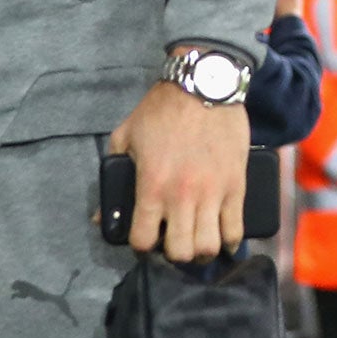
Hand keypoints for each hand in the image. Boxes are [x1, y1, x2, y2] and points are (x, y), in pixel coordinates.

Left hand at [109, 76, 249, 261]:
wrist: (205, 85)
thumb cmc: (161, 110)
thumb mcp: (125, 136)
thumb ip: (111, 175)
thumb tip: (100, 216)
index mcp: (152, 186)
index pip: (142, 241)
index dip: (141, 246)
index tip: (145, 239)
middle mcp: (181, 197)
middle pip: (179, 252)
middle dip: (173, 253)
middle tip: (173, 240)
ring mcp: (212, 193)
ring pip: (207, 247)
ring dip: (201, 250)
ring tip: (198, 239)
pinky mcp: (236, 186)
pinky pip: (236, 229)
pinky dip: (230, 241)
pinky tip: (223, 238)